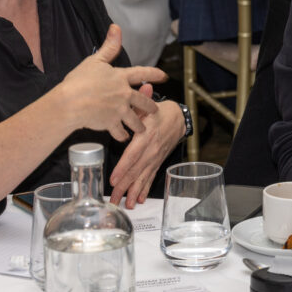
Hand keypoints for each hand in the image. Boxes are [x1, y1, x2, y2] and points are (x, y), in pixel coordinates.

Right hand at [58, 24, 165, 141]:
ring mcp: (119, 110)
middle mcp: (124, 94)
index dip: (155, 74)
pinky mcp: (111, 123)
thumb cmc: (79, 80)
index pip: (142, 73)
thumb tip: (116, 27)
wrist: (69, 102)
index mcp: (121, 77)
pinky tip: (124, 137)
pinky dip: (122, 135)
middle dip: (150, 107)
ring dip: (139, 125)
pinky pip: (121, 132)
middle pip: (144, 101)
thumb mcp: (94, 60)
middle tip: (154, 110)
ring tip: (141, 129)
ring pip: (136, 120)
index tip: (164, 76)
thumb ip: (108, 47)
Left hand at [109, 87, 182, 207]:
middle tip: (113, 200)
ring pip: (142, 177)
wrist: (178, 119)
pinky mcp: (157, 162)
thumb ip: (142, 100)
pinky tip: (139, 200)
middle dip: (124, 186)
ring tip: (125, 204)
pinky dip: (144, 190)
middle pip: (136, 170)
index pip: (133, 154)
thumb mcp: (149, 105)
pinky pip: (150, 178)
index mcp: (147, 135)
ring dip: (133, 192)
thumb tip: (142, 87)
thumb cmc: (159, 111)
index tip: (114, 179)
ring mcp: (155, 158)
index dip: (123, 167)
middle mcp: (152, 149)